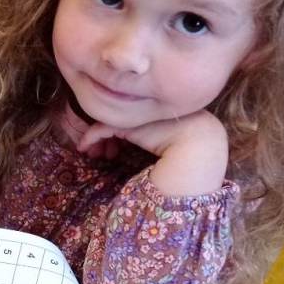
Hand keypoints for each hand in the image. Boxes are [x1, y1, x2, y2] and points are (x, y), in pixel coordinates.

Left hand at [69, 110, 228, 197]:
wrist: (198, 157)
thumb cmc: (189, 169)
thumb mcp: (173, 159)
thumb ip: (159, 153)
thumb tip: (139, 163)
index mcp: (173, 124)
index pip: (141, 128)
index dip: (122, 141)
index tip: (110, 157)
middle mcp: (158, 115)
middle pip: (128, 124)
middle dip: (110, 139)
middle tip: (98, 156)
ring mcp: (145, 115)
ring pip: (116, 123)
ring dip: (101, 138)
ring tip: (94, 154)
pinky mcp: (131, 119)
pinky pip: (106, 125)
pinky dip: (92, 135)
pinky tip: (85, 148)